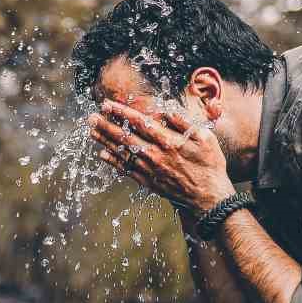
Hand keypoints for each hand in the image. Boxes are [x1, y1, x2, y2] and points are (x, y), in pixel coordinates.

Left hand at [88, 99, 236, 216]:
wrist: (209, 198)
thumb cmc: (210, 166)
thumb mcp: (205, 138)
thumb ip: (184, 123)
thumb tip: (166, 110)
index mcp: (168, 141)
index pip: (139, 122)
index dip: (121, 112)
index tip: (107, 104)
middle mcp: (155, 155)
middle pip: (124, 137)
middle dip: (106, 125)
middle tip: (91, 117)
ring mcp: (150, 170)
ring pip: (122, 153)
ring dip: (105, 141)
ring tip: (91, 131)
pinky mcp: (149, 182)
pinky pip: (127, 170)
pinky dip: (114, 162)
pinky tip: (103, 155)